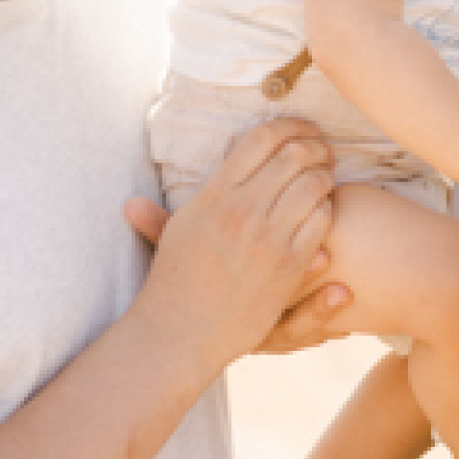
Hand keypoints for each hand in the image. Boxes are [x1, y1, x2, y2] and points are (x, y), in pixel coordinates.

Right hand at [127, 124, 335, 377]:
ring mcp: (267, 239)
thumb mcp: (173, 235)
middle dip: (314, 145)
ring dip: (325, 174)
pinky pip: (321, 223)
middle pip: (293, 155)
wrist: (183, 332)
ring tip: (325, 175)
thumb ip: (165, 210)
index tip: (298, 129)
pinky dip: (327, 209)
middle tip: (321, 148)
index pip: (260, 139)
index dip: (287, 126)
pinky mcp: (288, 266)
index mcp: (215, 195)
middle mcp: (242, 211)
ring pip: (314, 185)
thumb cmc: (175, 283)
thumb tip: (131, 201)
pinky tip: (322, 211)